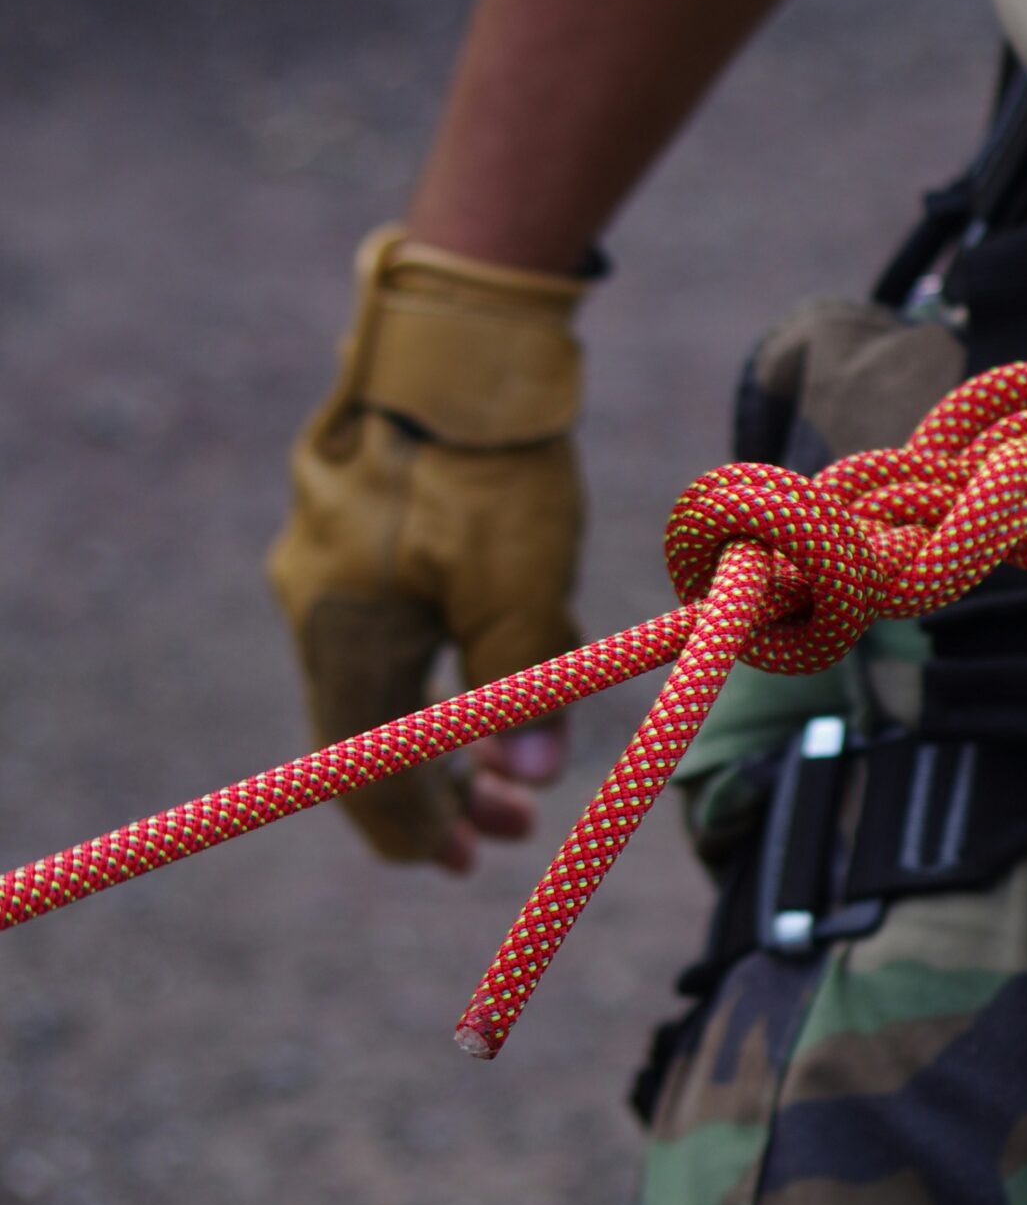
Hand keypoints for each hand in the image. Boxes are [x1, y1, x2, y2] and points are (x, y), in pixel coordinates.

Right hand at [267, 227, 587, 869]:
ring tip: (510, 769)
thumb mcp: (521, 587)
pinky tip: (480, 681)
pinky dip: (430, 675)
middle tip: (504, 827)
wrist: (458, 344)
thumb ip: (522, 686)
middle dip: (438, 790)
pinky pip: (383, 633)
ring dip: (442, 733)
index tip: (464, 860)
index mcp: (345, 636)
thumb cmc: (489, 466)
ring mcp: (326, 567)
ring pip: (377, 683)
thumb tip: (531, 779)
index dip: (417, 825)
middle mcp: (317, 609)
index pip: (366, 770)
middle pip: (366, 735)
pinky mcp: (353, 534)